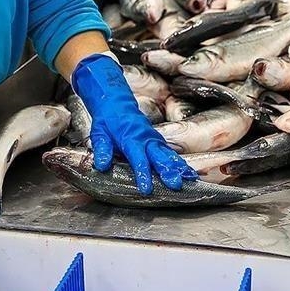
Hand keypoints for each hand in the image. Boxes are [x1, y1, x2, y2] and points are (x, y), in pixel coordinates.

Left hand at [71, 53, 197, 194]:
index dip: (143, 174)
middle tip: (176, 184)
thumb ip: (102, 149)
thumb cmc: (107, 120)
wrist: (115, 102)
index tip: (146, 188)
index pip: (138, 159)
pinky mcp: (157, 140)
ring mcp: (153, 139)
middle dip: (169, 171)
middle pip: (159, 156)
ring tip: (190, 178)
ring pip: (168, 154)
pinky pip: (170, 152)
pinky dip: (180, 162)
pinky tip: (189, 172)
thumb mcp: (99, 133)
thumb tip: (102, 165)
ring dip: (179, 167)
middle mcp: (145, 139)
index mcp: (130, 138)